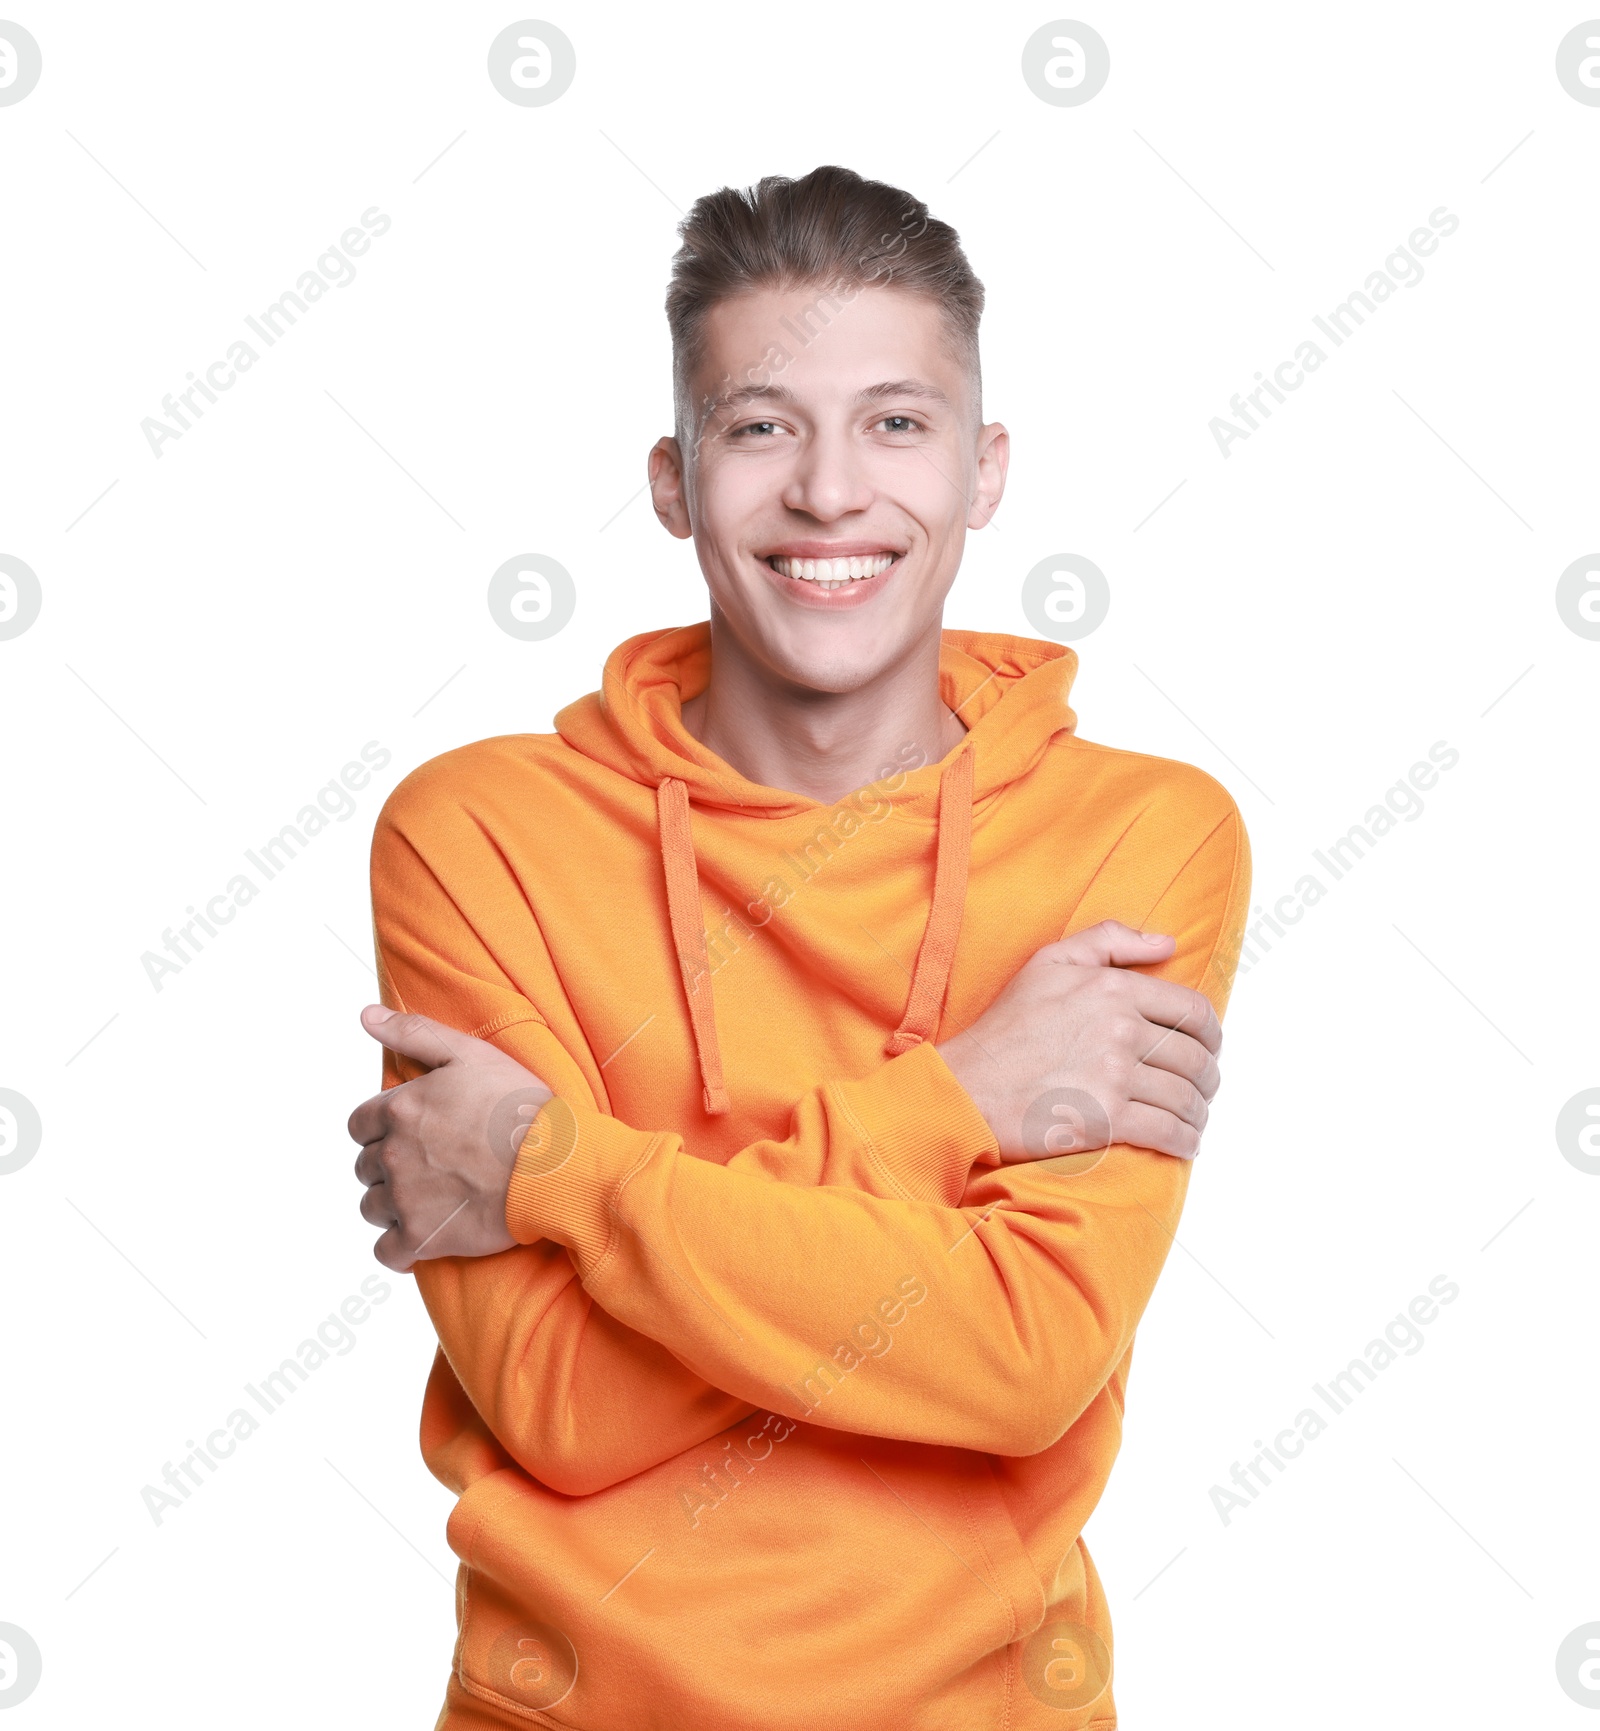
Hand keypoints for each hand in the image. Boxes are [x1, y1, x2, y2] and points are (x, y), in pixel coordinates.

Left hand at [348, 1005, 553, 1269]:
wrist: (552, 1162)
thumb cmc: (518, 1105)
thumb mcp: (469, 1053)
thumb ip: (413, 1032)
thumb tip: (366, 1015)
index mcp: (398, 1110)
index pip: (360, 1125)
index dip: (383, 1129)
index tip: (412, 1133)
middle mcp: (393, 1156)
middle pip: (365, 1168)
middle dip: (389, 1166)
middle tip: (430, 1165)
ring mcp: (405, 1200)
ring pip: (372, 1208)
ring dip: (393, 1204)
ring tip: (432, 1198)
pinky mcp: (423, 1238)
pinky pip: (388, 1252)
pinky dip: (400, 1248)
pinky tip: (425, 1235)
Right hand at [934, 921, 1222, 1162]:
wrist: (967, 1086)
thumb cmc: (1005, 1026)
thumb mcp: (1049, 962)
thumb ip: (1109, 940)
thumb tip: (1166, 943)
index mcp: (1113, 988)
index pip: (1192, 1011)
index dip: (1211, 1034)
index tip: (1208, 1048)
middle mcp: (1120, 1029)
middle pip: (1195, 1058)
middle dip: (1208, 1078)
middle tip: (1202, 1089)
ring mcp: (1114, 1075)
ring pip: (1186, 1098)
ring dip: (1198, 1114)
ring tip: (1193, 1120)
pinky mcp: (1107, 1119)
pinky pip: (1168, 1132)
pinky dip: (1185, 1142)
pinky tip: (1184, 1145)